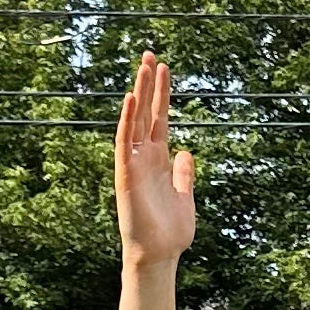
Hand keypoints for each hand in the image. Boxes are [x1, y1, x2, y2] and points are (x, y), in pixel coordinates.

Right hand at [115, 52, 196, 269]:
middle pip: (146, 112)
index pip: (159, 118)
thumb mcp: (185, 196)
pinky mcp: (126, 174)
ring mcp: (134, 164)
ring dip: (140, 93)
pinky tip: (132, 98)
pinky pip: (124, 142)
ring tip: (145, 64)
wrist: (159, 256)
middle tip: (151, 53)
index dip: (162, 94)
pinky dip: (127, 120)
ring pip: (135, 120)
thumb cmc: (171, 232)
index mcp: (159, 160)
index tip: (165, 68)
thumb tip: (185, 152)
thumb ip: (184, 173)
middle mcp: (144, 157)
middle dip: (149, 83)